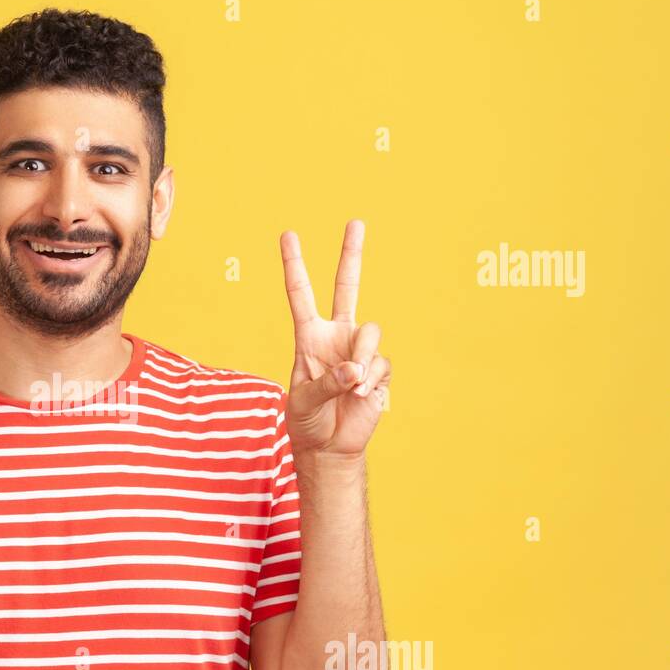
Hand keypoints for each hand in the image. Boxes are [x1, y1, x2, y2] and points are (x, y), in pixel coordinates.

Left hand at [280, 220, 390, 458]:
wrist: (329, 447)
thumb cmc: (307, 422)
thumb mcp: (304, 401)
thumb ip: (327, 381)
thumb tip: (356, 368)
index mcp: (308, 336)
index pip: (300, 294)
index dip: (294, 265)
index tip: (288, 234)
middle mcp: (336, 335)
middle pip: (347, 287)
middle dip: (351, 255)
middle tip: (355, 222)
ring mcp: (359, 350)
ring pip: (371, 330)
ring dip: (363, 354)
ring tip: (354, 384)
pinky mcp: (378, 368)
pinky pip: (381, 361)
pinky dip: (371, 378)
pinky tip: (362, 396)